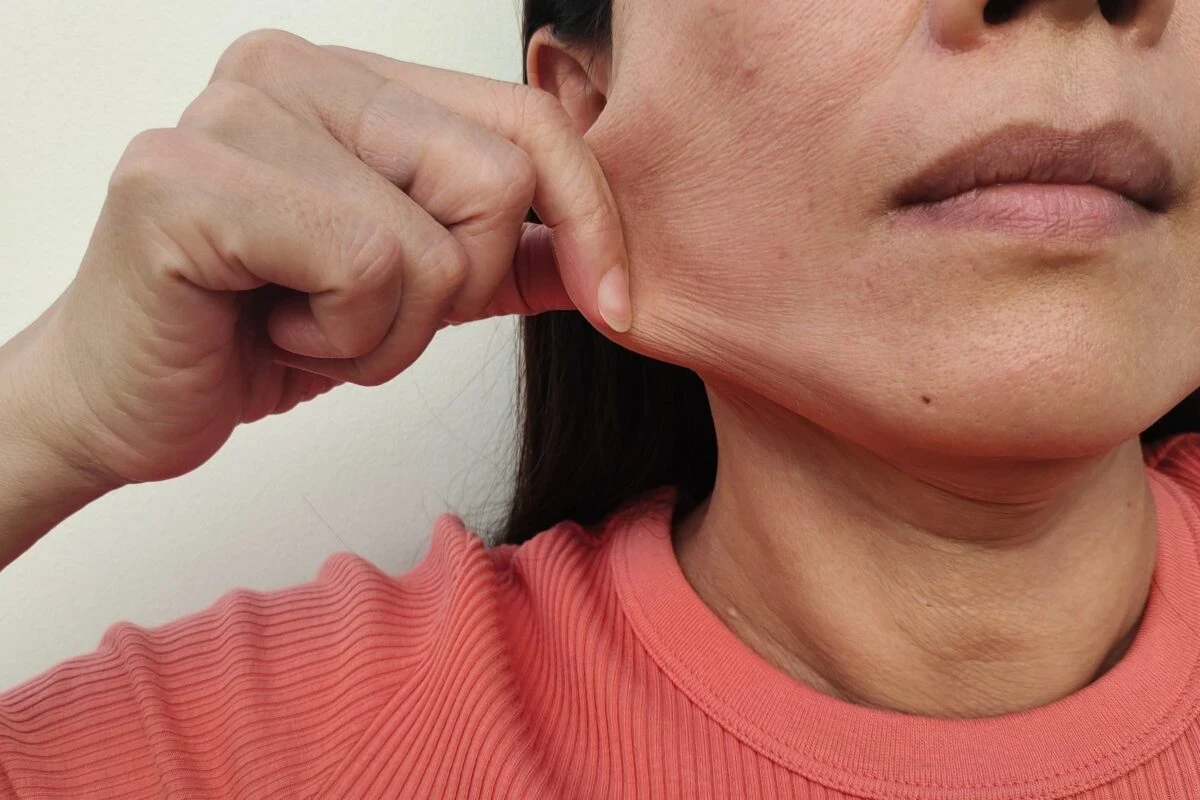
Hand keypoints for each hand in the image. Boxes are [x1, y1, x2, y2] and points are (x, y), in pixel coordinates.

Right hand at [15, 29, 628, 488]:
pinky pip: (365, 267)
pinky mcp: (187, 178)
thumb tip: (602, 258)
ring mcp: (235, 112)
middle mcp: (293, 68)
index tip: (613, 302)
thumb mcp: (411, 294)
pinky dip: (339, 339)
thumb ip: (501, 258)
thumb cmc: (260, 335)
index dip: (590, 217)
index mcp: (353, 79)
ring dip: (388, 333)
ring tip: (305, 325)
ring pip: (436, 244)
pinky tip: (267, 330)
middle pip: (500, 181)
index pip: (527, 121)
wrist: (127, 402)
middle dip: (455, 294)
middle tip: (359, 317)